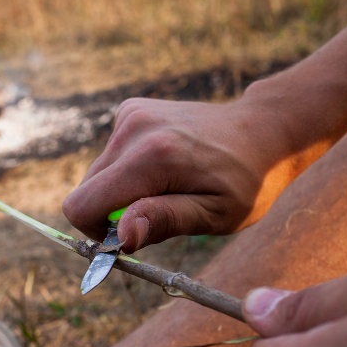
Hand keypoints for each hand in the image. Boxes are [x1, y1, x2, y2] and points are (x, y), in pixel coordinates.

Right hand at [62, 94, 323, 250]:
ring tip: (170, 187)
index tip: (133, 237)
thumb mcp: (215, 214)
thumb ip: (165, 221)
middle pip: (87, 191)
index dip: (98, 231)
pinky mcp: (132, 109)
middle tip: (161, 213)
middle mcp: (134, 128)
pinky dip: (131, 170)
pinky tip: (167, 167)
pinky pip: (112, 156)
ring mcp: (130, 114)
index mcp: (152, 157)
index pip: (82, 205)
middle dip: (114, 212)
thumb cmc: (246, 182)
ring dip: (125, 191)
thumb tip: (120, 235)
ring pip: (99, 175)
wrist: (263, 132)